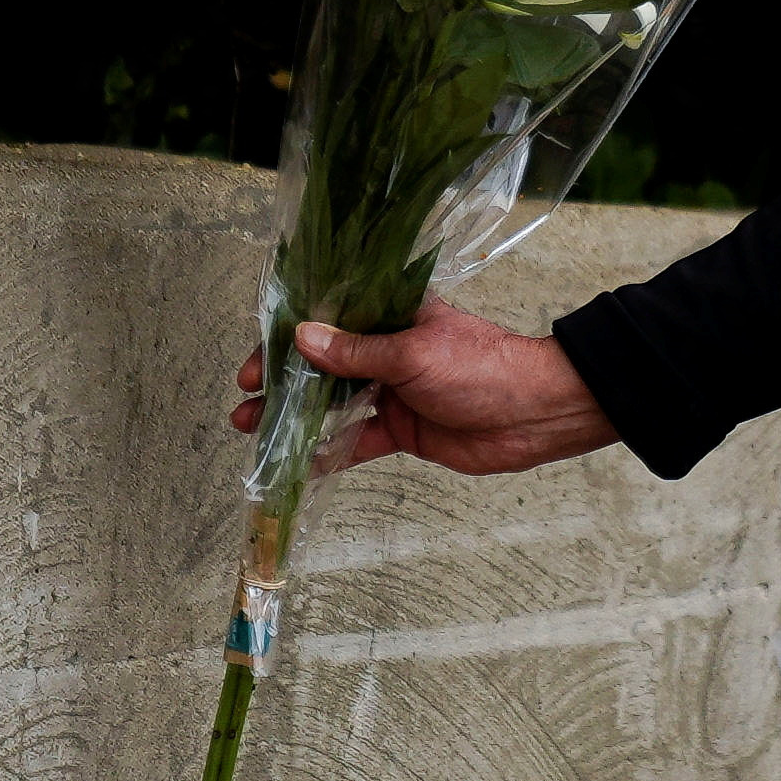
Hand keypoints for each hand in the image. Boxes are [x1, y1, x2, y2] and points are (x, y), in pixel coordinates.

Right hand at [228, 305, 618, 476]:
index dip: (286, 343)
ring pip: (332, 405)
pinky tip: (299, 463)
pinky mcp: (403, 430)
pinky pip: (357, 441)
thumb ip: (356, 352)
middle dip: (281, 385)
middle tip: (244, 404)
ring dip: (295, 419)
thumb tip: (303, 338)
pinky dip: (329, 451)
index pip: (326, 323)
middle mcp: (386, 352)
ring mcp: (392, 392)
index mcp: (390, 317)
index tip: (255, 366)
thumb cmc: (483, 368)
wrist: (535, 413)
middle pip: (321, 367)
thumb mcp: (413, 353)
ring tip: (254, 432)